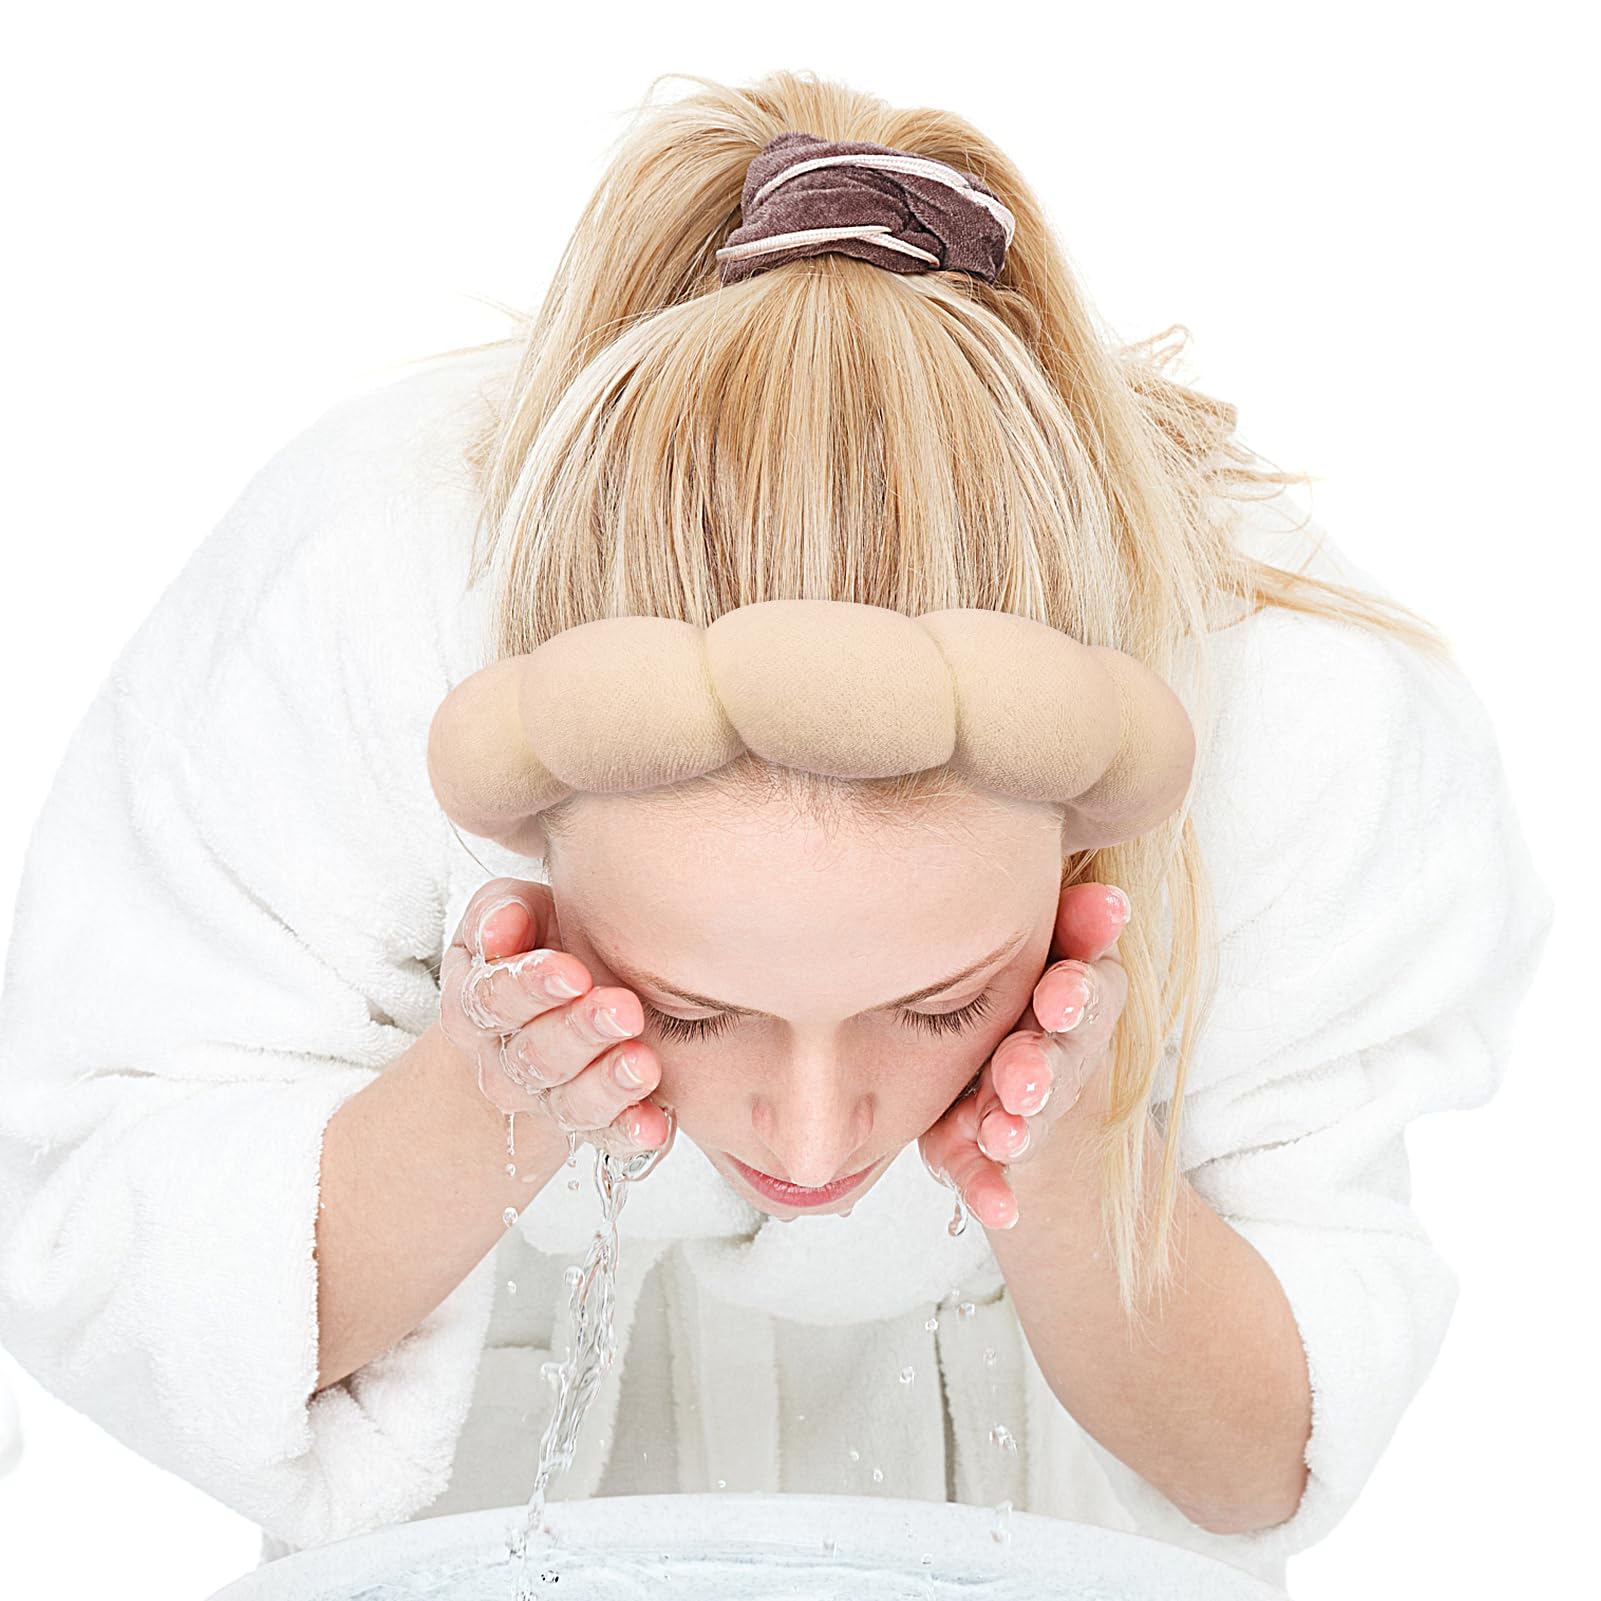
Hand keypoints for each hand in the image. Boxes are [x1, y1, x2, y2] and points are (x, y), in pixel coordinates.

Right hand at [439, 877, 672, 1158]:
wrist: (555, 1007)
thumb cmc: (539, 945)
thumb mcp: (518, 914)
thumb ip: (505, 910)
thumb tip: (504, 924)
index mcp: (478, 1005)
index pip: (493, 1000)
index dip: (529, 986)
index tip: (572, 972)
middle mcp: (506, 1060)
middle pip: (535, 1055)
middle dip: (579, 1032)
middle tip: (624, 1009)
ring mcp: (547, 1098)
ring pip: (569, 1101)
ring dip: (607, 1084)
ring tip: (642, 1064)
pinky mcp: (591, 1122)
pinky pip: (606, 1138)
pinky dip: (629, 1132)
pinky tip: (654, 1125)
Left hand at [918, 882, 1130, 1229]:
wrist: (1011, 1100)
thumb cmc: (1010, 998)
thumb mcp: (1032, 959)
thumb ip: (1071, 930)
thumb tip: (1112, 897)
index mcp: (1065, 998)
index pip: (1084, 990)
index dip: (1077, 996)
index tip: (1060, 998)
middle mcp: (1054, 1055)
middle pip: (1058, 1058)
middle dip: (1042, 1066)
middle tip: (1021, 1076)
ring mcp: (1027, 1111)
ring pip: (1027, 1117)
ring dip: (1019, 1126)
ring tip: (1002, 1135)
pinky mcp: (994, 1157)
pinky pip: (990, 1176)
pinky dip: (992, 1190)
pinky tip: (995, 1208)